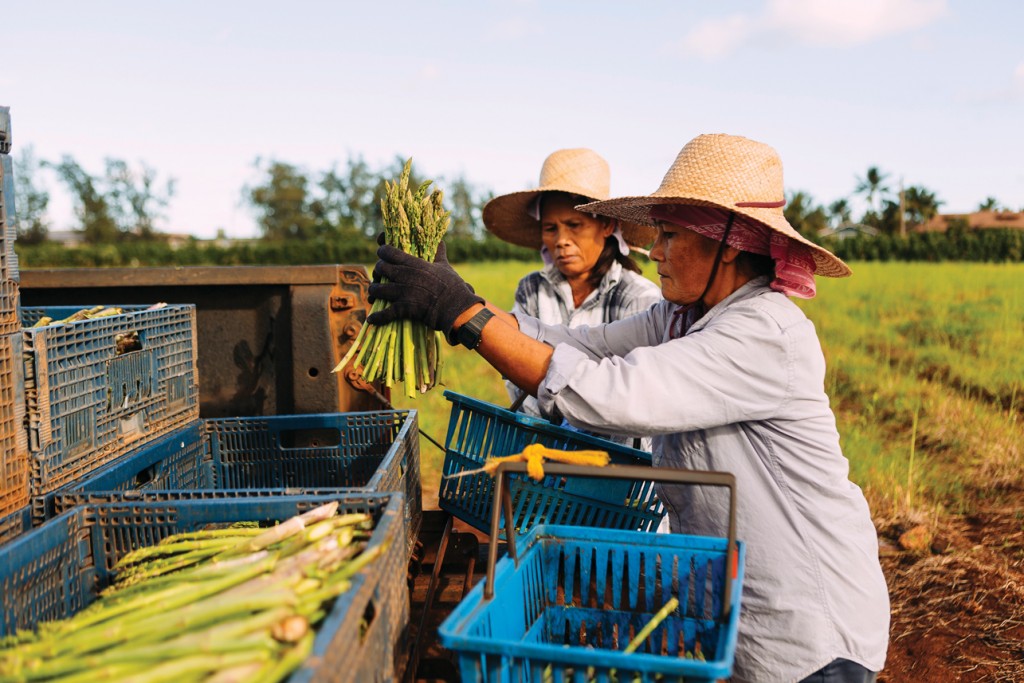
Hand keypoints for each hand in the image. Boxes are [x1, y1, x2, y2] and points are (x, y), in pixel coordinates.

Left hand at [367, 241, 483, 341]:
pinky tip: (372, 319)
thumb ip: (439, 254)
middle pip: (380, 268)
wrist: (456, 308)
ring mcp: (403, 292)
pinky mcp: (404, 308)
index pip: (389, 251)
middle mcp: (405, 275)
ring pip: (377, 289)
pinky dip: (377, 317)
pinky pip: (384, 313)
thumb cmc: (452, 286)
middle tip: (380, 275)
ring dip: (374, 291)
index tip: (382, 253)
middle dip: (378, 271)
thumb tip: (440, 241)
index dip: (382, 251)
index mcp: (414, 263)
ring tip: (375, 294)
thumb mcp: (445, 266)